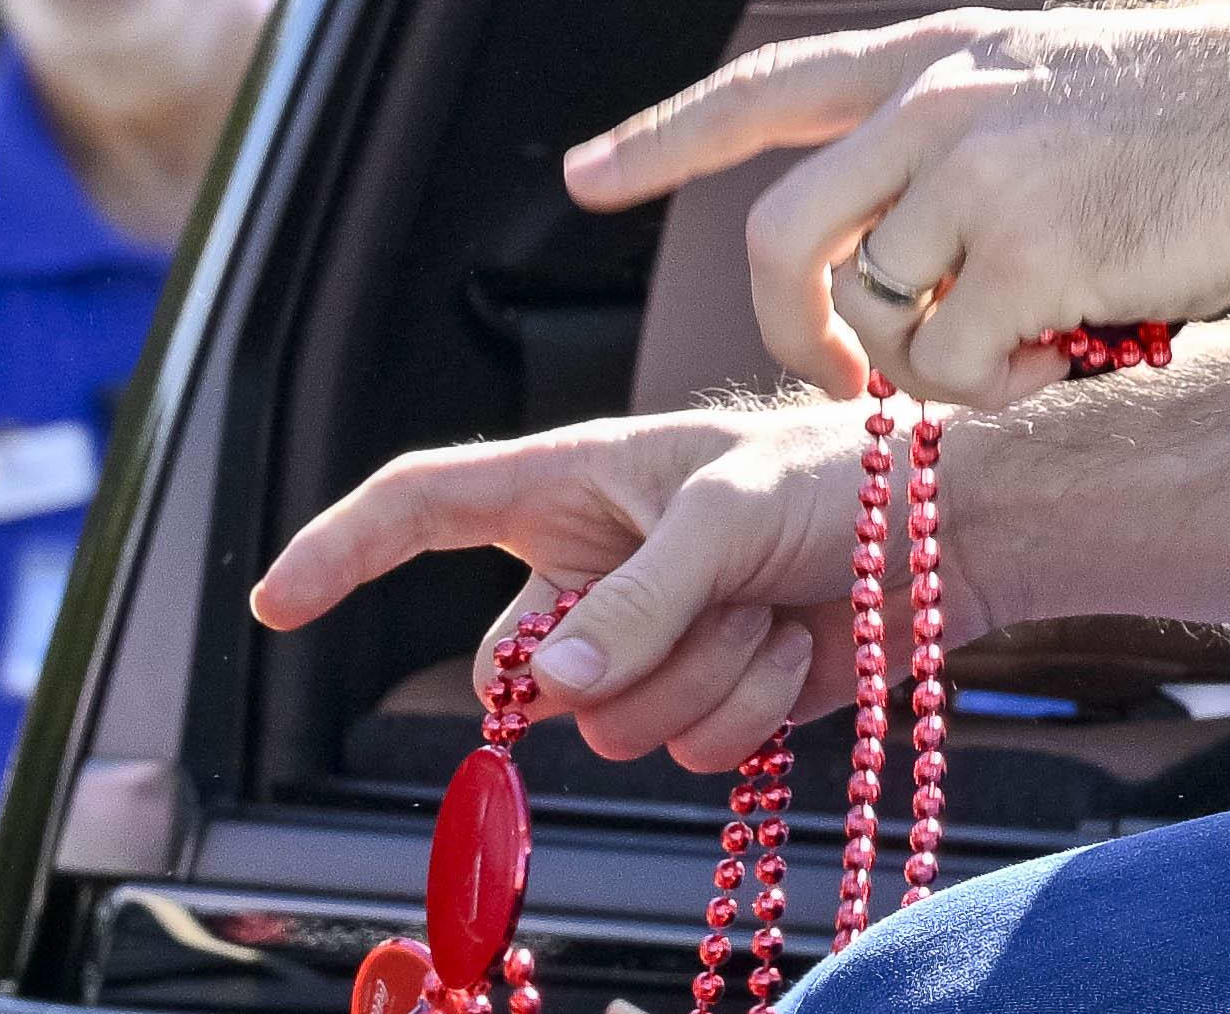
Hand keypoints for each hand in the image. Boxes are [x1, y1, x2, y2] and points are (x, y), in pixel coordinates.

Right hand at [243, 401, 869, 770]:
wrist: (954, 535)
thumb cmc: (847, 478)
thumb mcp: (728, 514)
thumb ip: (635, 598)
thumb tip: (552, 687)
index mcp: (577, 484)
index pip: (424, 505)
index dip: (342, 549)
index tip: (275, 601)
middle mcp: (595, 569)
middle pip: (513, 671)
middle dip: (599, 662)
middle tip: (697, 603)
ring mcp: (648, 643)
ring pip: (603, 727)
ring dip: (695, 681)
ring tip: (766, 609)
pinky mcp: (708, 700)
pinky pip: (681, 752)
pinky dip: (742, 712)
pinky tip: (793, 651)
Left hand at [567, 0, 1229, 406]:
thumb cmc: (1209, 112)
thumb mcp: (1056, 79)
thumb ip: (962, 130)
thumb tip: (897, 236)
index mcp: (942, 54)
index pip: (770, 89)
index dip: (669, 137)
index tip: (588, 174)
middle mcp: (938, 103)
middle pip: (782, 238)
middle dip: (798, 333)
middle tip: (850, 383)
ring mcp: (978, 177)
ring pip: (877, 320)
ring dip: (933, 368)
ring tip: (1026, 354)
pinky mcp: (1027, 255)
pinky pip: (954, 370)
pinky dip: (999, 392)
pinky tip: (1067, 359)